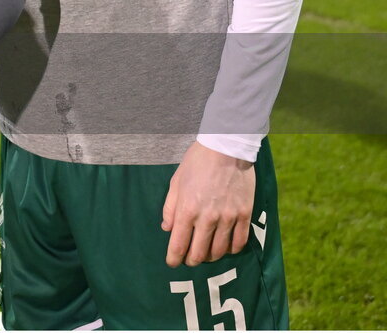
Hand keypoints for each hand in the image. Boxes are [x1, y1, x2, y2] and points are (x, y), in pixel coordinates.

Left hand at [161, 141, 254, 266]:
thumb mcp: (176, 181)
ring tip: (206, 254)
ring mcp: (228, 218)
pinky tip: (226, 248)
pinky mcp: (244, 215)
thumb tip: (167, 227)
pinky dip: (232, 250)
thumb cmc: (197, 162)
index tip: (172, 263)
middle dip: (191, 260)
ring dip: (211, 257)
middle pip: (199, 252)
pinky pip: (239, 242)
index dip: (174, 257)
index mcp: (188, 209)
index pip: (179, 243)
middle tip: (189, 260)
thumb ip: (170, 206)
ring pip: (220, 251)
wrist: (226, 148)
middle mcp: (208, 217)